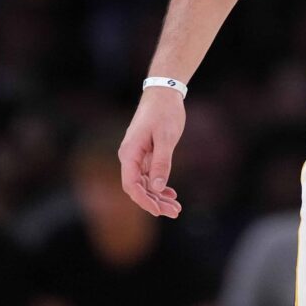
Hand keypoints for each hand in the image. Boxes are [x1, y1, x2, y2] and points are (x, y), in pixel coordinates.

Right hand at [118, 86, 184, 216]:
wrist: (164, 92)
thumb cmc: (164, 112)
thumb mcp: (166, 138)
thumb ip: (162, 163)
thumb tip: (158, 188)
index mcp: (130, 153)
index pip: (131, 185)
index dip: (144, 200)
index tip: (159, 211)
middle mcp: (129, 156)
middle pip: (138, 188)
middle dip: (155, 202)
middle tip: (175, 212)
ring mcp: (136, 156)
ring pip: (144, 183)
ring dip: (158, 196)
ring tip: (176, 207)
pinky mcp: (145, 153)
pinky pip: (149, 175)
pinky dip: (159, 185)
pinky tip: (171, 194)